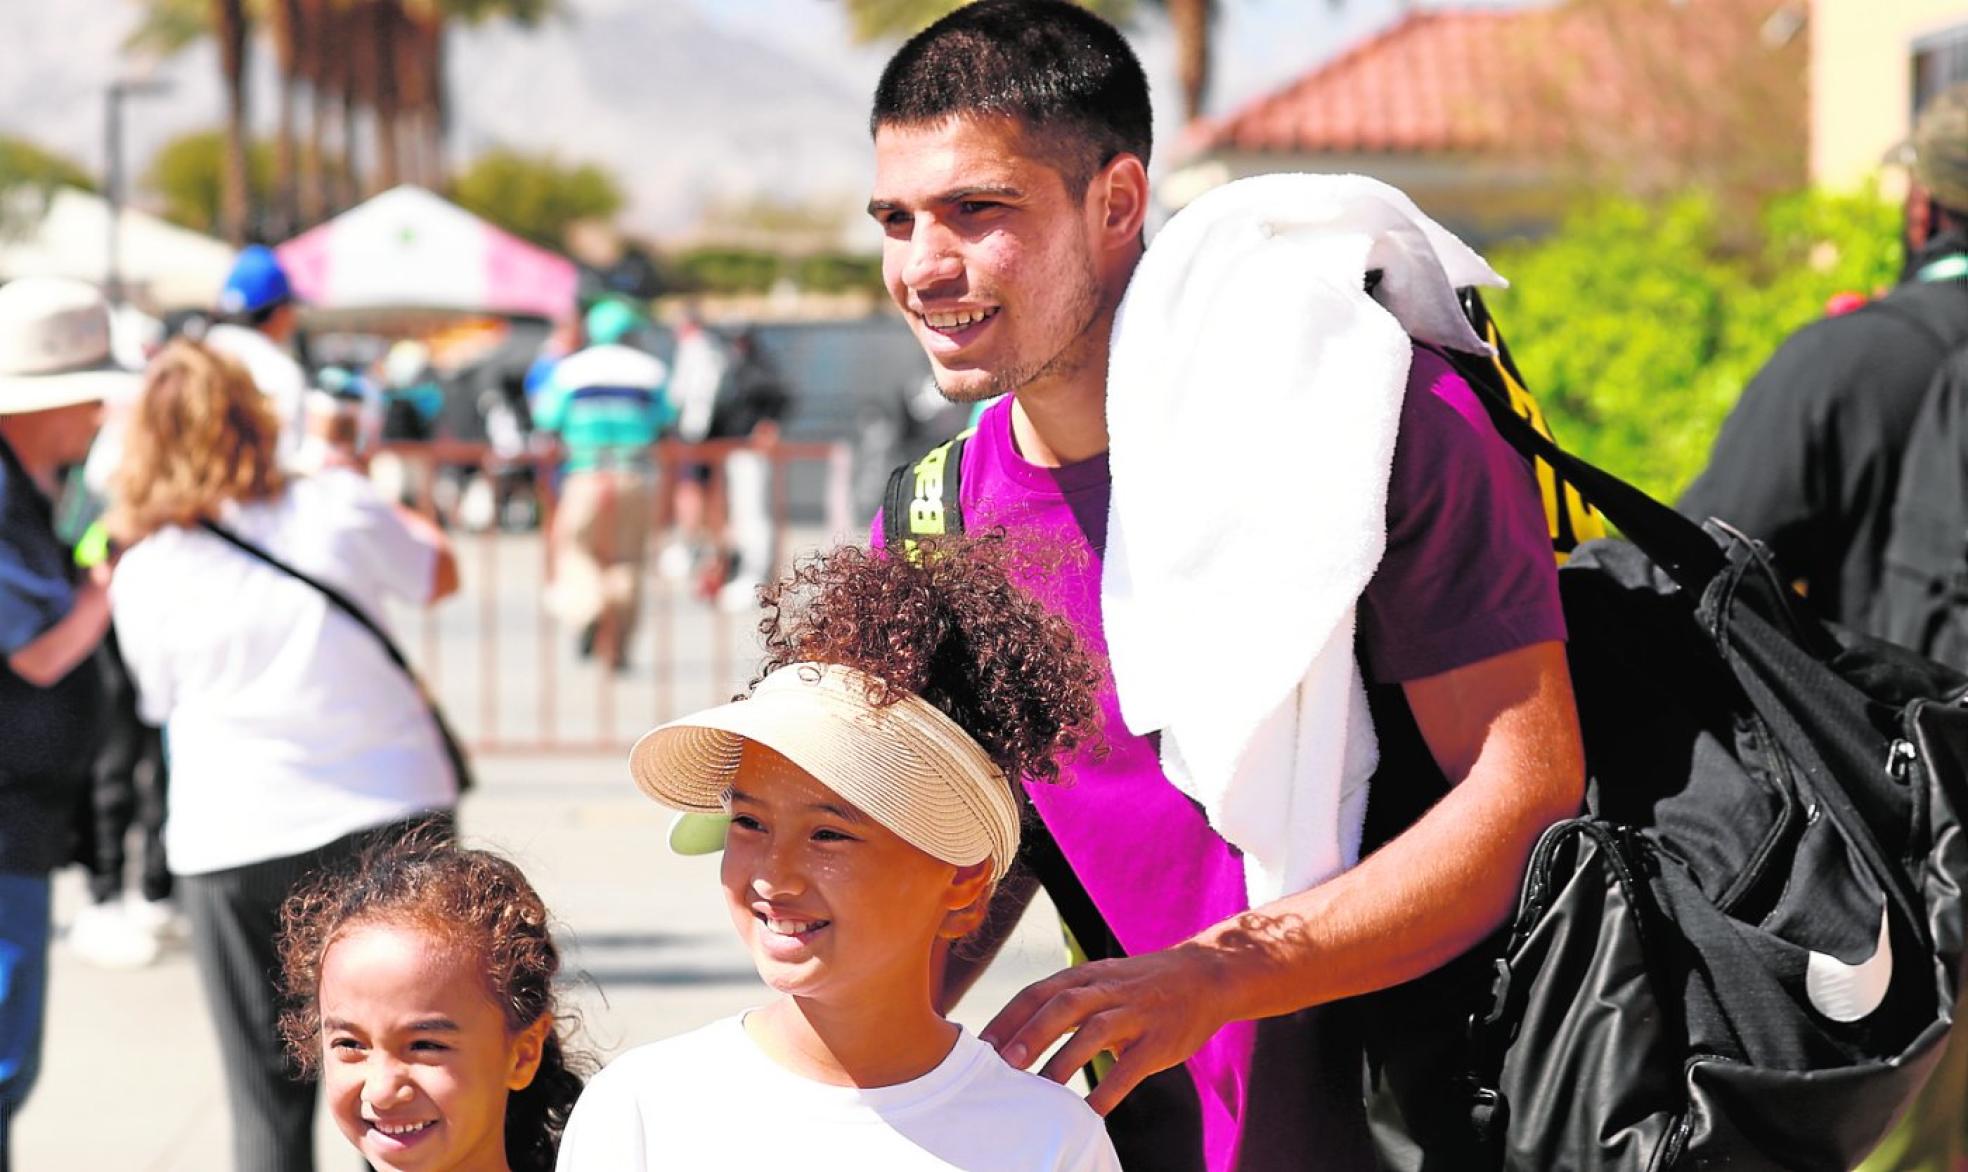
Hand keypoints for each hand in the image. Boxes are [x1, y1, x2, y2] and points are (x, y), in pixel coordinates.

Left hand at [980, 945, 1228, 1114]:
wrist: (1206, 976)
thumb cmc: (1140, 985)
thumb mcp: (1100, 981)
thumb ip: (1062, 1003)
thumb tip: (1013, 1038)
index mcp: (1085, 976)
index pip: (1037, 992)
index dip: (1007, 1018)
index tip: (978, 1047)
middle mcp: (1106, 989)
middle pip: (1061, 1006)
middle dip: (1029, 1034)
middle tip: (1001, 1065)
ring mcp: (1134, 1013)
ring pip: (1093, 1031)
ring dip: (1063, 1060)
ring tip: (1039, 1090)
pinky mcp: (1158, 1040)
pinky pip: (1130, 1067)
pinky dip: (1108, 1089)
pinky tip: (1089, 1112)